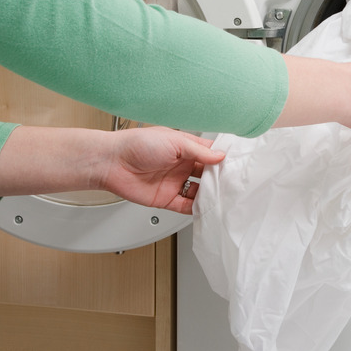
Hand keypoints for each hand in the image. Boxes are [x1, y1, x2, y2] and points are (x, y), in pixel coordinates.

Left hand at [0, 125, 223, 214]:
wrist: (111, 163)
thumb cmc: (137, 144)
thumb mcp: (174, 142)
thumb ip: (199, 151)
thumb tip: (220, 156)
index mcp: (185, 148)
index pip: (211, 153)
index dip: (224, 158)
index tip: (239, 164)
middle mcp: (182, 165)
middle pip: (208, 174)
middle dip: (221, 179)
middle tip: (235, 184)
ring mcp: (175, 182)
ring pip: (199, 191)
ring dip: (210, 195)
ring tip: (223, 198)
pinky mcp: (166, 199)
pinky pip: (186, 206)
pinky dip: (197, 208)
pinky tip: (206, 209)